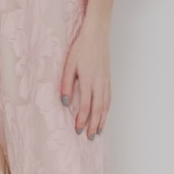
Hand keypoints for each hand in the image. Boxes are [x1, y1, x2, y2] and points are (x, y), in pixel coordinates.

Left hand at [59, 19, 110, 138]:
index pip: (85, 106)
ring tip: (98, 131)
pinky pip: (109, 98)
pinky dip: (107, 110)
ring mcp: (106, 82)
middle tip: (89, 137)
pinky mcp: (109, 79)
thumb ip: (66, 84)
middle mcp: (99, 84)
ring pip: (105, 106)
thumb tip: (64, 102)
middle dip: (93, 125)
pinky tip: (104, 115)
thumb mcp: (69, 65)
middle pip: (97, 109)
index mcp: (88, 81)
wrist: (97, 35)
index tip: (77, 130)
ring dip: (102, 120)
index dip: (82, 120)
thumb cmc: (81, 48)